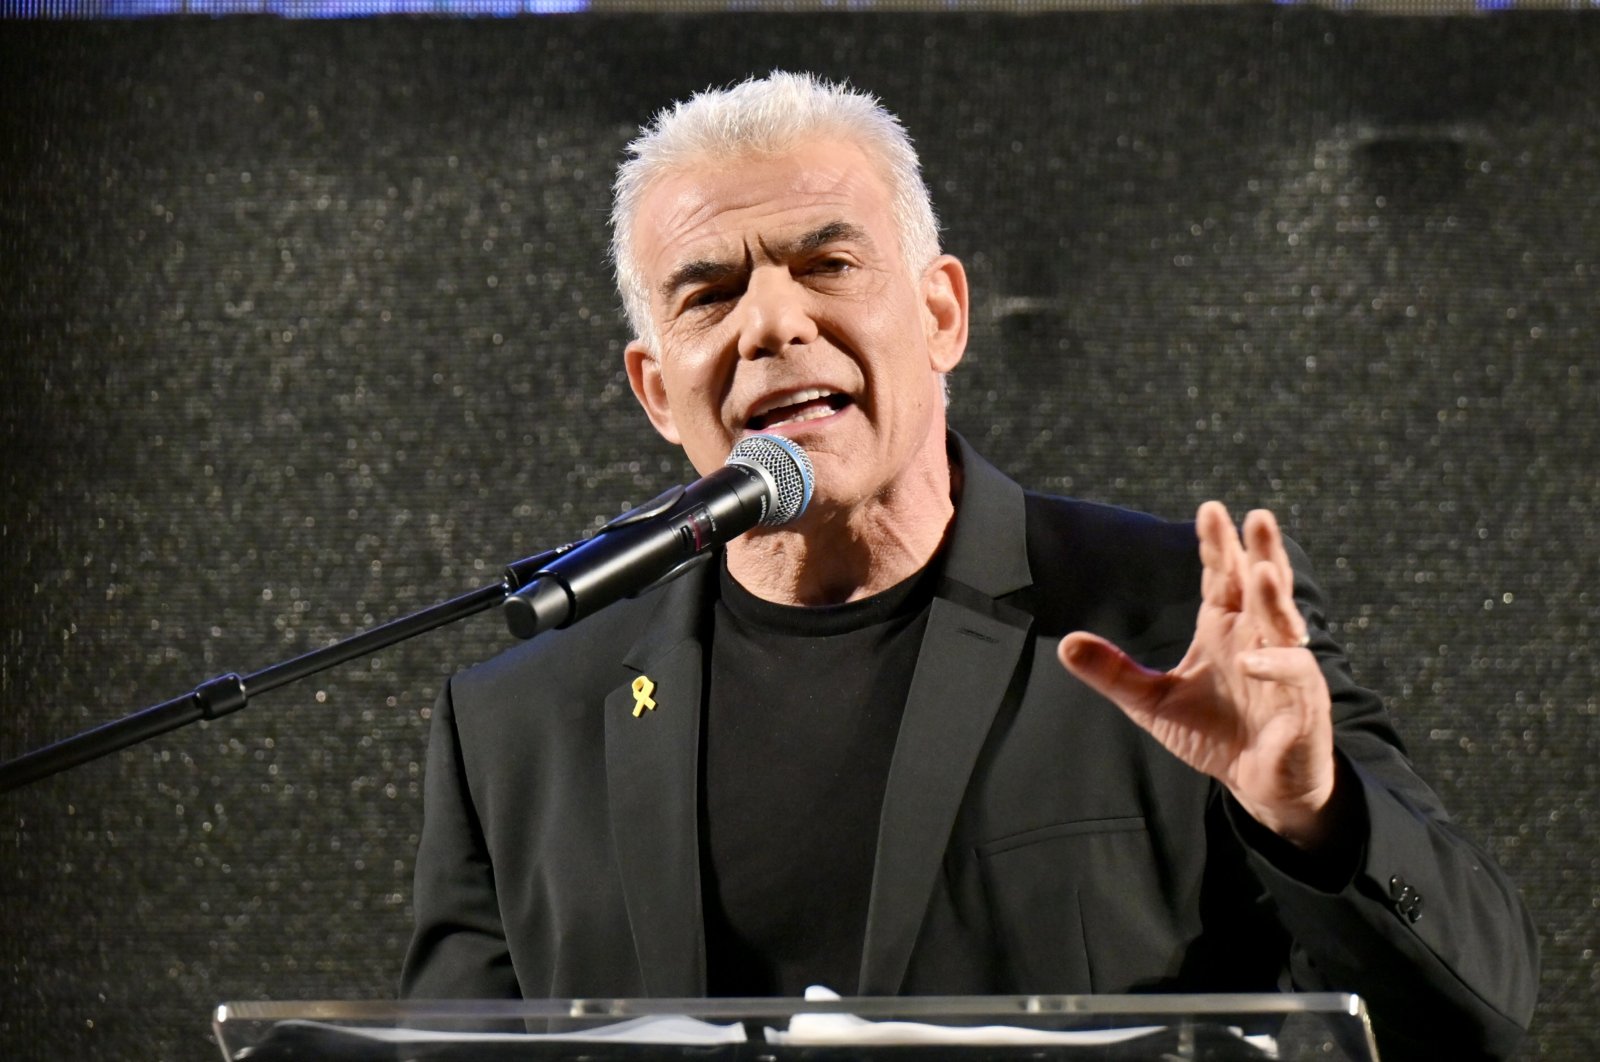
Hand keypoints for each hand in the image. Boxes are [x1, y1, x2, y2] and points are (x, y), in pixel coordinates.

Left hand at [1057, 502, 1340, 848]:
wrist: (1260, 785)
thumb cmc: (1214, 734)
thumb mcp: (1153, 701)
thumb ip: (1115, 672)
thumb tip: (1066, 644)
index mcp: (1224, 626)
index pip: (1222, 576)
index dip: (1217, 546)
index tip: (1209, 510)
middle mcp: (1258, 636)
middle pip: (1263, 583)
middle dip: (1260, 550)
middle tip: (1255, 516)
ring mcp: (1285, 666)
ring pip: (1285, 620)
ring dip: (1276, 595)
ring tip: (1263, 568)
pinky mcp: (1303, 701)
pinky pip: (1295, 674)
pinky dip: (1277, 664)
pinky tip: (1252, 660)